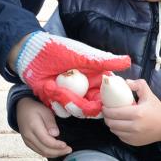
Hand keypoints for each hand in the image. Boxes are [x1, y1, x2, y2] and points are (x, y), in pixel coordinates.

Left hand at [15, 32, 130, 117]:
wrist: (32, 53)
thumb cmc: (59, 50)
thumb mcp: (84, 56)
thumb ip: (105, 62)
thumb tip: (128, 61)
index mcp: (93, 79)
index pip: (105, 96)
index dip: (105, 103)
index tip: (101, 104)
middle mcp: (84, 89)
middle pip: (91, 108)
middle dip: (85, 108)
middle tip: (74, 101)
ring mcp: (70, 96)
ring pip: (77, 111)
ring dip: (68, 104)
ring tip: (57, 90)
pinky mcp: (57, 101)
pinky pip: (61, 111)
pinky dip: (57, 104)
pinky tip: (50, 90)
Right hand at [16, 98, 72, 158]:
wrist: (22, 109)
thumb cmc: (35, 109)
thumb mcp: (45, 111)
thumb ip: (50, 123)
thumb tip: (56, 134)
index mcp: (33, 126)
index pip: (46, 140)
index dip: (57, 145)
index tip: (66, 145)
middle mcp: (28, 136)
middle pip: (44, 149)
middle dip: (58, 152)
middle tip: (69, 149)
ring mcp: (27, 141)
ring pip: (42, 152)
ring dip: (54, 154)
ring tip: (64, 151)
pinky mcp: (28, 144)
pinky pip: (39, 151)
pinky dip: (48, 153)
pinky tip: (56, 151)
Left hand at [103, 79, 160, 146]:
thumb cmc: (157, 110)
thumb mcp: (149, 95)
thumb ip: (139, 85)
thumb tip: (126, 82)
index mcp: (137, 113)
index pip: (115, 113)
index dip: (106, 109)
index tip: (104, 106)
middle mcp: (135, 126)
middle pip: (112, 123)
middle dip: (106, 117)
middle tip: (106, 112)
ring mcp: (134, 136)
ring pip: (114, 130)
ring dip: (111, 124)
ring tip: (112, 118)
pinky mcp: (134, 142)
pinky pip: (120, 136)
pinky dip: (117, 131)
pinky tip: (119, 125)